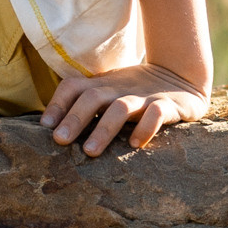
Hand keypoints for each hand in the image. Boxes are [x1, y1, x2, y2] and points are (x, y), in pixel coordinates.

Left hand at [40, 62, 210, 157]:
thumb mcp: (108, 91)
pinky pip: (156, 114)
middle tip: (60, 140)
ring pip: (120, 107)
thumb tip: (52, 129)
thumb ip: (85, 104)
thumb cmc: (135, 91)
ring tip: (90, 151)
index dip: (57, 103)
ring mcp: (143, 97)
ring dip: (103, 128)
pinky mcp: (168, 105)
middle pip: (92, 97)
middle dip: (74, 118)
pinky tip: (134, 145)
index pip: (73, 86)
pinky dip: (145, 127)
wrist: (181, 75)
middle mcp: (119, 89)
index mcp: (101, 85)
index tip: (45, 126)